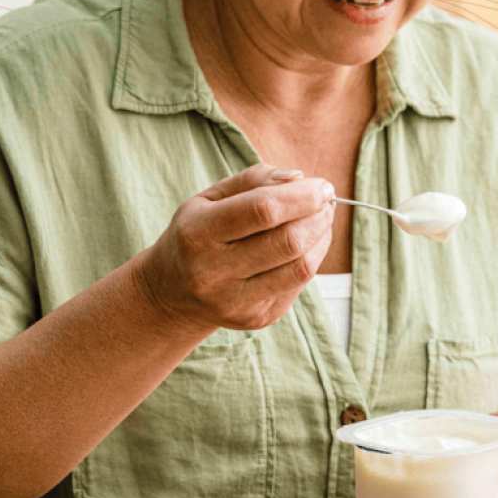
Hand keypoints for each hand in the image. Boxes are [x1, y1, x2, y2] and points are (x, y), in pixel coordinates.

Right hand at [137, 163, 334, 334]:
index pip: (263, 210)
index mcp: (198, 233)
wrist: (171, 293)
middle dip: (318, 215)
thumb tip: (299, 178)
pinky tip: (307, 243)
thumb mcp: (209, 198)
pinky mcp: (256, 318)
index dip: (302, 196)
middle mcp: (213, 273)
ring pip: (301, 267)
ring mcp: (235, 301)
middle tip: (326, 200)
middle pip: (288, 242)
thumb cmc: (197, 234)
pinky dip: (313, 257)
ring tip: (321, 218)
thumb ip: (253, 180)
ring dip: (322, 236)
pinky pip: (299, 284)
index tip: (322, 185)